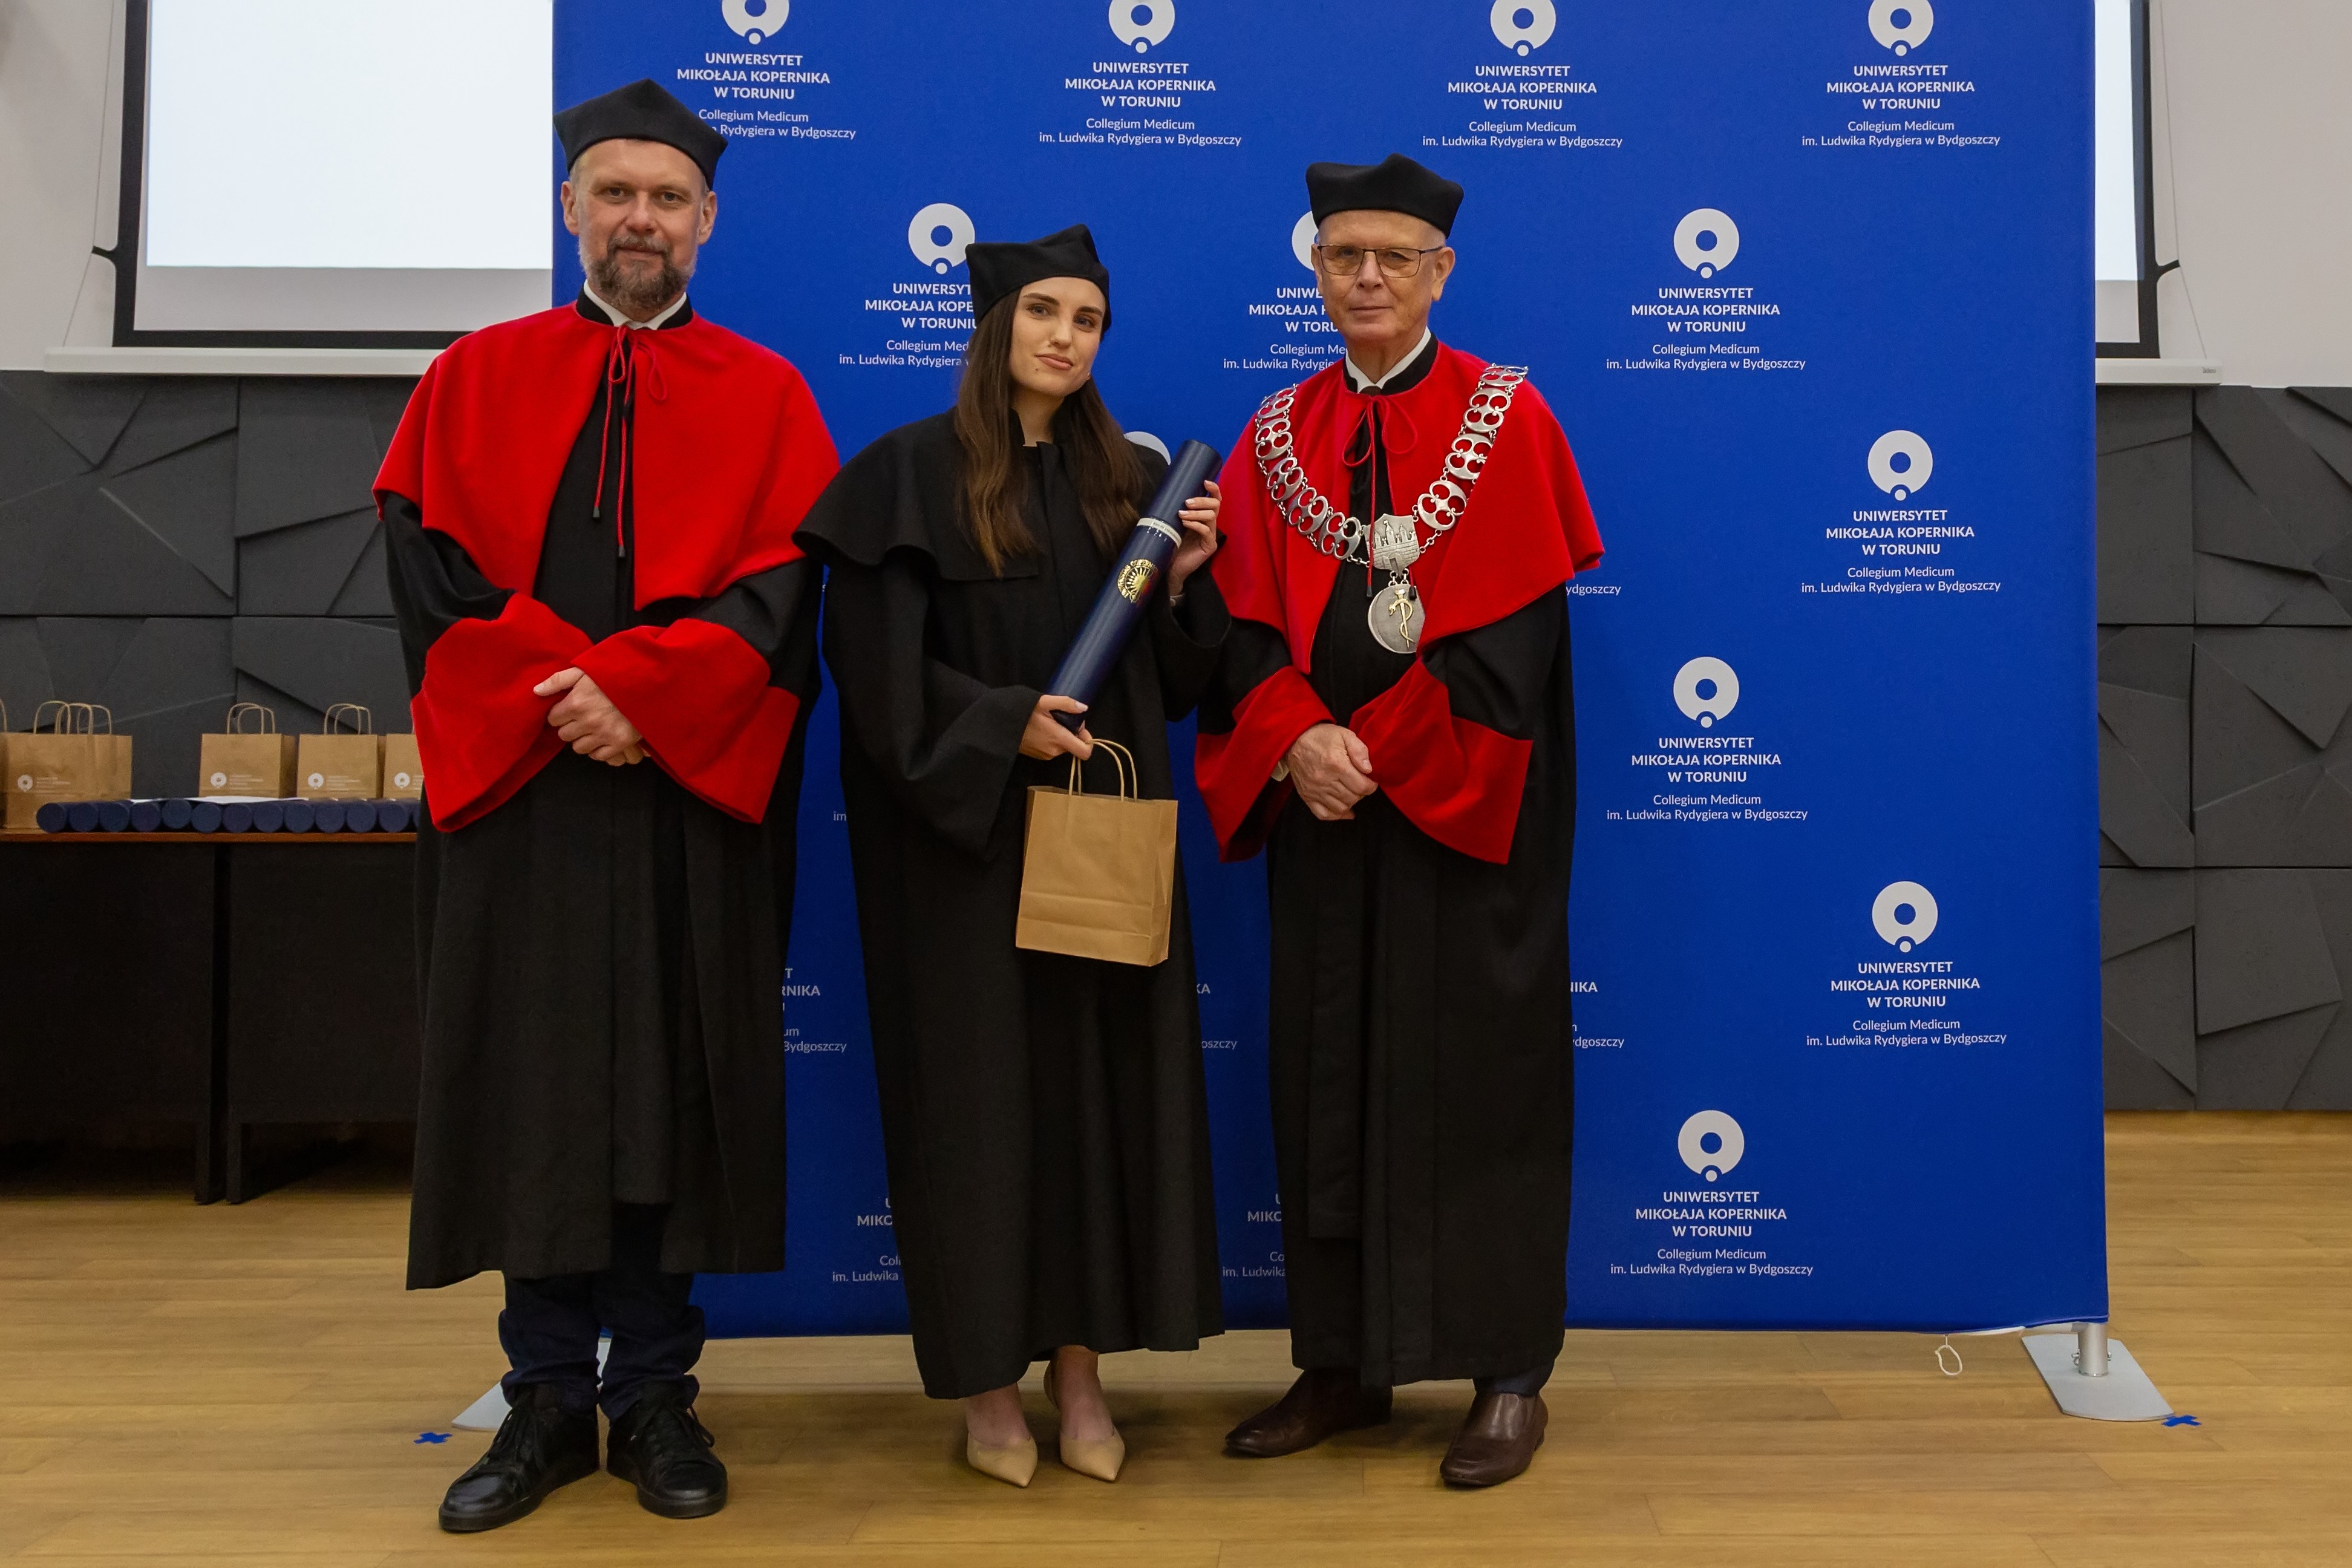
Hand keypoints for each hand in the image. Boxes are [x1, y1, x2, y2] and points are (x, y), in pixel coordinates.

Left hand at [534, 667, 643, 763]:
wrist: (648, 683)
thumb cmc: (614, 674)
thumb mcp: (584, 670)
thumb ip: (558, 680)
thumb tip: (536, 691)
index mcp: (575, 703)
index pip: (553, 719)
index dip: (560, 713)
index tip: (568, 709)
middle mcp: (587, 722)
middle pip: (564, 735)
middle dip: (570, 727)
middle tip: (581, 718)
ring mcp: (603, 734)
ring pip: (579, 748)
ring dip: (583, 739)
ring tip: (592, 728)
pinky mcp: (619, 743)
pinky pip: (598, 756)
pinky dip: (598, 749)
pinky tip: (603, 737)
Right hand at [1021, 694, 1094, 761]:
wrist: (1000, 724)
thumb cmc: (1022, 712)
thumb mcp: (1044, 702)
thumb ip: (1066, 704)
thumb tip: (1084, 708)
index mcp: (1059, 739)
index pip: (1085, 752)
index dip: (1088, 740)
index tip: (1080, 727)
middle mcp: (1054, 751)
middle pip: (1074, 745)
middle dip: (1072, 732)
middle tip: (1060, 718)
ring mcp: (1045, 755)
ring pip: (1063, 746)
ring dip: (1061, 735)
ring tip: (1048, 722)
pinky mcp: (1038, 756)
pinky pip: (1053, 749)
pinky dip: (1052, 739)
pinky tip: (1041, 728)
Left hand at [1166, 480, 1220, 596]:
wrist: (1169, 567)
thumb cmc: (1170, 543)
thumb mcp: (1173, 522)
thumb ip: (1177, 509)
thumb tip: (1170, 491)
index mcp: (1203, 517)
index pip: (1215, 499)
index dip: (1213, 489)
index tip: (1205, 481)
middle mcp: (1210, 524)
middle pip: (1215, 505)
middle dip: (1202, 500)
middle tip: (1187, 502)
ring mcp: (1211, 536)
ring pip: (1211, 516)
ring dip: (1196, 512)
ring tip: (1181, 514)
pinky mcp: (1210, 546)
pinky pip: (1206, 531)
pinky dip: (1195, 524)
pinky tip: (1184, 523)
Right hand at [1286, 722, 1375, 820]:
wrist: (1295, 740)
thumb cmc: (1321, 737)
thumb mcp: (1345, 735)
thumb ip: (1360, 750)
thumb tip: (1368, 769)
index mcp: (1337, 764)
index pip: (1362, 787)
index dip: (1371, 786)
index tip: (1370, 781)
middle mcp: (1325, 780)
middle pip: (1353, 798)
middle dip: (1361, 793)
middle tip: (1360, 784)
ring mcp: (1314, 790)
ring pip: (1341, 808)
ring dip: (1350, 802)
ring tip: (1351, 792)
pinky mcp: (1306, 796)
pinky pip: (1323, 814)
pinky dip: (1336, 815)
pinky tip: (1345, 810)